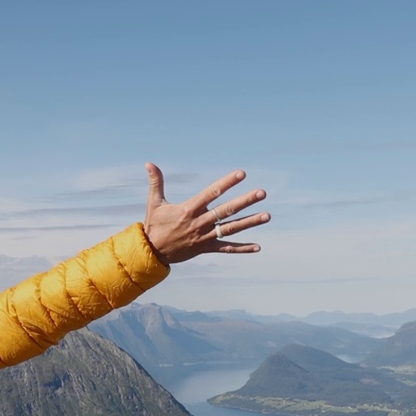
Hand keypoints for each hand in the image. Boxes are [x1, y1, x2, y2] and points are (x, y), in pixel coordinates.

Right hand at [142, 163, 269, 263]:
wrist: (151, 253)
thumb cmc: (154, 225)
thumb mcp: (154, 202)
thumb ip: (156, 182)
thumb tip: (149, 163)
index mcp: (189, 209)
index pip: (211, 193)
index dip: (227, 183)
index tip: (241, 174)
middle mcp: (199, 223)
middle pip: (226, 211)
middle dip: (245, 201)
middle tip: (262, 192)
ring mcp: (204, 237)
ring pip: (230, 229)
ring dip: (250, 222)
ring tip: (267, 216)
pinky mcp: (205, 249)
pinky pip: (226, 249)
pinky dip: (242, 249)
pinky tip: (258, 247)